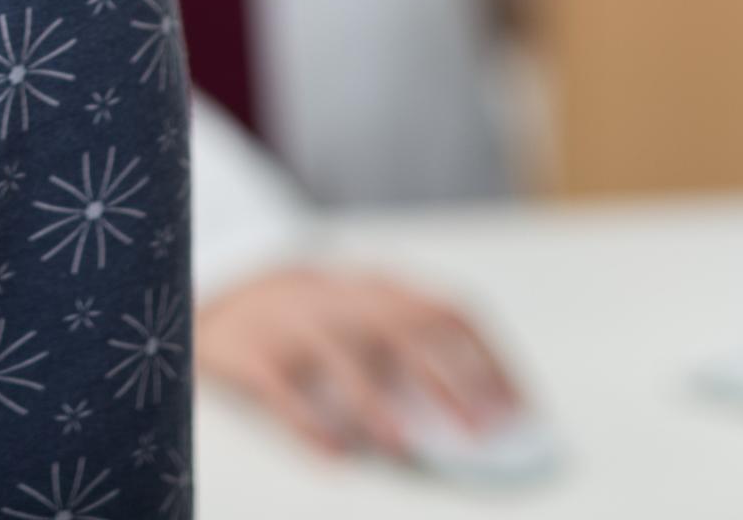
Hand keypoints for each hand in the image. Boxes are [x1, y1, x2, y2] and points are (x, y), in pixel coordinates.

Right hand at [194, 262, 523, 459]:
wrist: (223, 288)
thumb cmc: (316, 318)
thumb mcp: (366, 313)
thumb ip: (415, 349)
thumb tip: (486, 413)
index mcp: (379, 287)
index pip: (450, 309)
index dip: (491, 358)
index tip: (519, 411)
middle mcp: (340, 298)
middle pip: (402, 326)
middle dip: (448, 379)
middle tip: (480, 432)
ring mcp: (291, 321)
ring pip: (340, 352)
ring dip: (376, 401)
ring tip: (406, 447)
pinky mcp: (249, 352)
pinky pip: (279, 386)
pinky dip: (307, 422)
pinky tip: (335, 455)